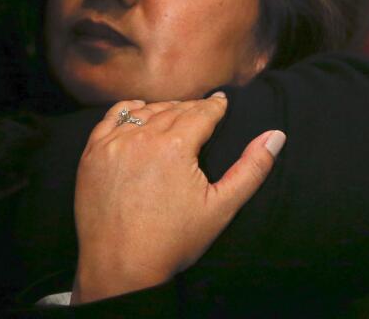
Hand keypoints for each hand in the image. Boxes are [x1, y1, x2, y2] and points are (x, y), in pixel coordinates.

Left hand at [71, 94, 285, 303]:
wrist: (120, 266)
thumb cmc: (172, 241)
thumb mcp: (221, 208)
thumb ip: (251, 169)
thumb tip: (275, 135)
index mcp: (176, 146)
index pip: (202, 113)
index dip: (216, 107)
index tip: (222, 102)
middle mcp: (143, 137)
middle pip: (175, 110)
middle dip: (192, 109)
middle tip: (203, 111)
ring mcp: (114, 143)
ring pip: (146, 111)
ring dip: (164, 109)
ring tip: (176, 114)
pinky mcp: (93, 152)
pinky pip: (113, 117)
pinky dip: (130, 111)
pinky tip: (140, 112)